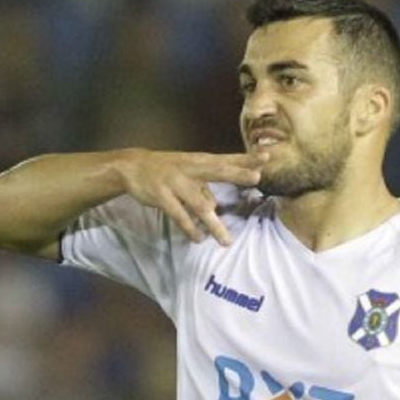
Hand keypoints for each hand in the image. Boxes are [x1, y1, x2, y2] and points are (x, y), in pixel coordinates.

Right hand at [120, 150, 264, 245]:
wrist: (132, 166)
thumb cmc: (168, 169)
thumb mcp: (188, 171)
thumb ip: (206, 186)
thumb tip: (216, 205)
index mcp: (200, 161)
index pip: (227, 159)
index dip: (246, 158)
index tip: (266, 157)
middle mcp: (191, 169)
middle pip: (218, 170)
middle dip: (237, 173)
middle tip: (256, 177)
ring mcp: (176, 182)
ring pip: (200, 205)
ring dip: (214, 224)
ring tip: (226, 241)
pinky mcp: (162, 196)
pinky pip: (180, 216)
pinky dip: (190, 229)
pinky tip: (199, 239)